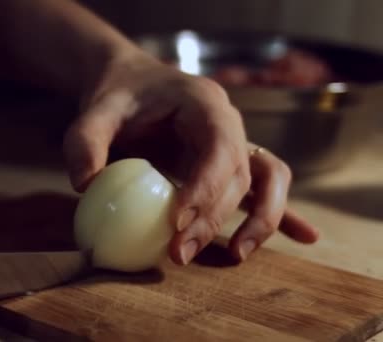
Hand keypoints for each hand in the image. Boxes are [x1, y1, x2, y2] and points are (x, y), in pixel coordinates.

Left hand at [63, 51, 318, 263]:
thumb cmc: (117, 96)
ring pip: (267, 182)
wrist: (131, 83)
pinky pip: (265, 186)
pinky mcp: (229, 162)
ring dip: (261, 221)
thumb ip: (85, 143)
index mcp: (204, 104)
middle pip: (240, 175)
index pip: (219, 149)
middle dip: (216, 219)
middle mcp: (229, 124)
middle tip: (181, 253)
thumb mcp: (93, 112)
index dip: (205, 189)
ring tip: (237, 257)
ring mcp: (235, 143)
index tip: (177, 222)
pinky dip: (282, 212)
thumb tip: (87, 187)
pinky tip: (304, 237)